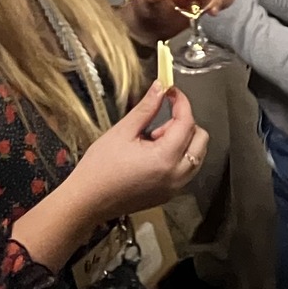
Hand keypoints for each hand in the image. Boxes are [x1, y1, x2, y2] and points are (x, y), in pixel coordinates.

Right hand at [72, 83, 207, 218]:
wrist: (87, 200)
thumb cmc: (100, 167)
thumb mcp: (123, 132)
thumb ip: (146, 108)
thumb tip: (160, 88)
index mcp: (165, 158)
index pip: (187, 122)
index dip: (181, 102)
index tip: (171, 92)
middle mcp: (176, 176)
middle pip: (200, 139)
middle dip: (184, 123)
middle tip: (159, 121)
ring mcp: (174, 188)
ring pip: (196, 155)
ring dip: (182, 140)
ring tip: (154, 139)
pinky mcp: (168, 195)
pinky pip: (186, 170)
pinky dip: (178, 156)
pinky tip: (153, 154)